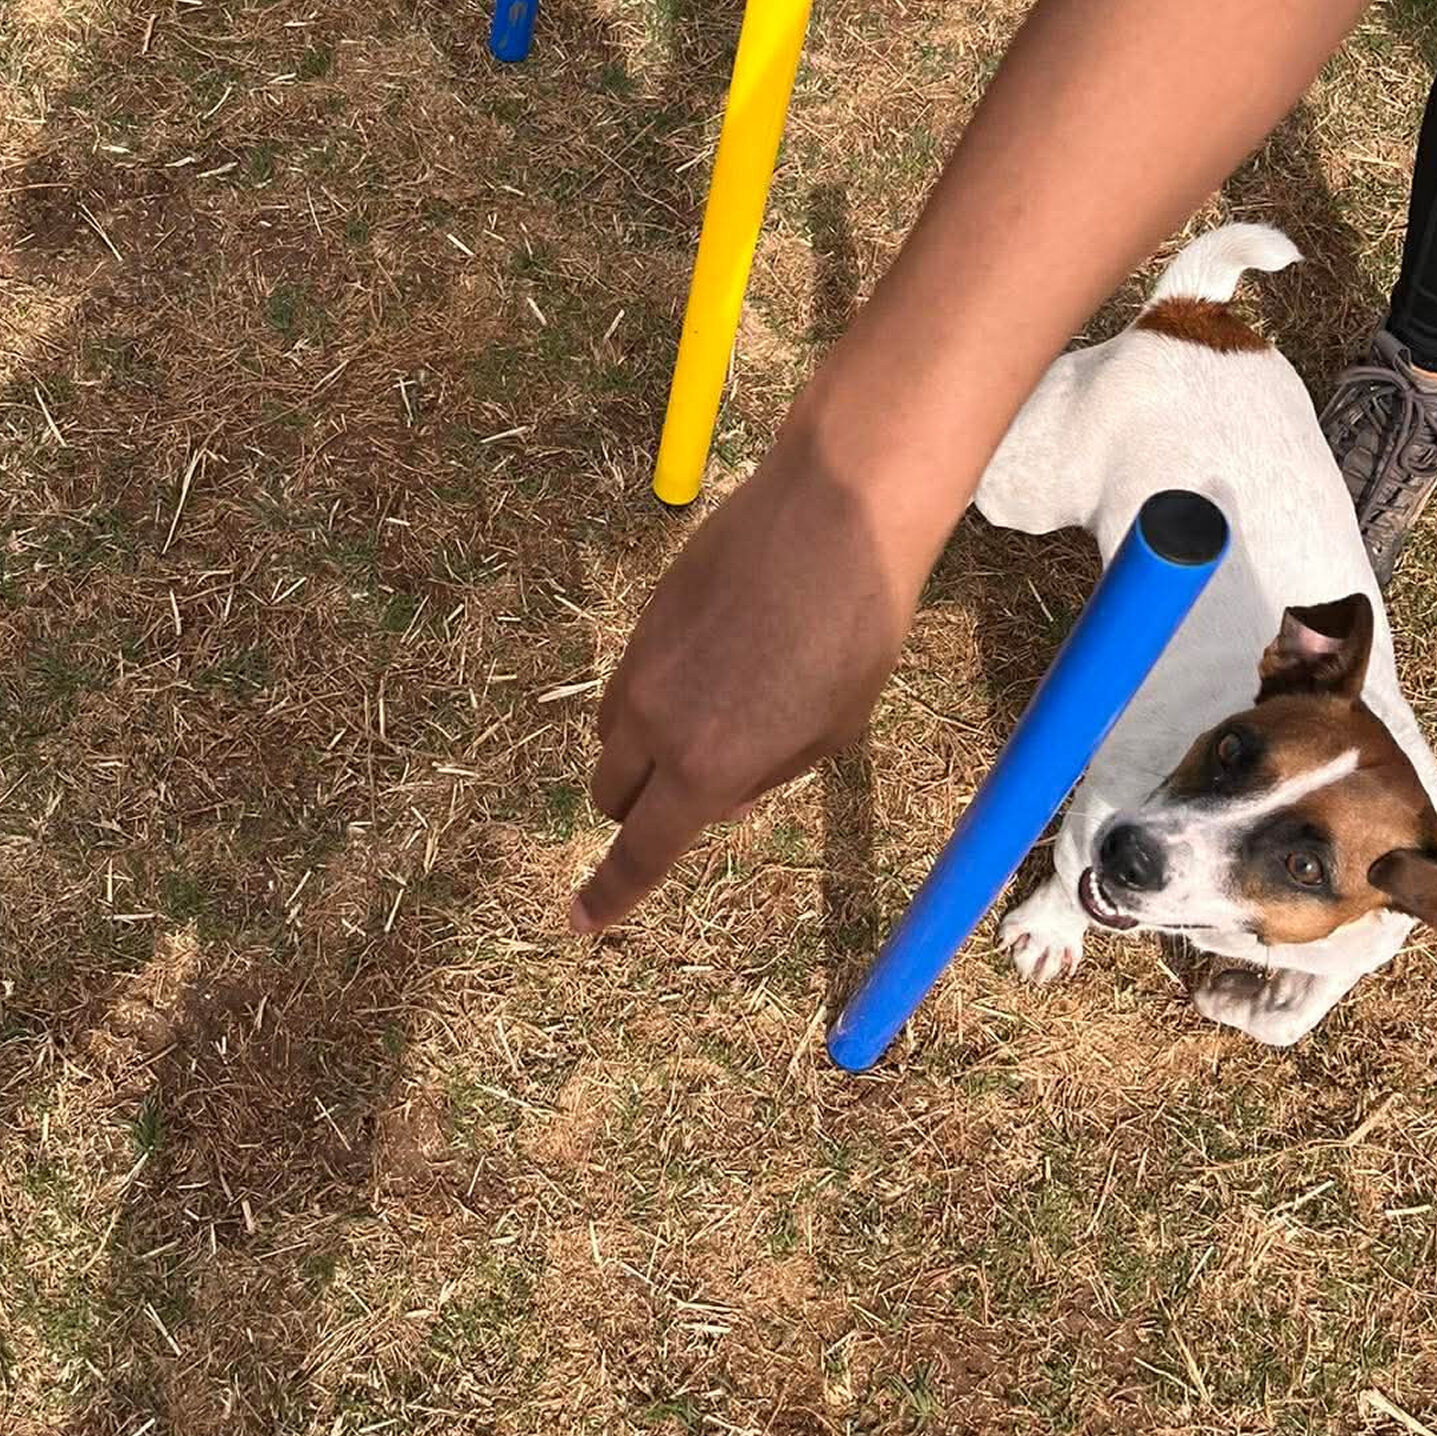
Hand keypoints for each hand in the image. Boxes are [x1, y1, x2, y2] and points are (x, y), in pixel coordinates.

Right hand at [574, 413, 938, 933]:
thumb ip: (765, 775)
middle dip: (639, 810)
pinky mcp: (643, 618)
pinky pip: (629, 683)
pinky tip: (720, 663)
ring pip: (612, 735)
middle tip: (697, 792)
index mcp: (706, 768)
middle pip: (612, 795)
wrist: (832, 515)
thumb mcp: (830, 731)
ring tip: (720, 718)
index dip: (610, 894)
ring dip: (644, 753)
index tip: (582, 921)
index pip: (640, 852)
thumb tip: (721, 793)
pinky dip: (655, 699)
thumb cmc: (854, 632)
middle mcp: (655, 722)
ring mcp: (641, 664)